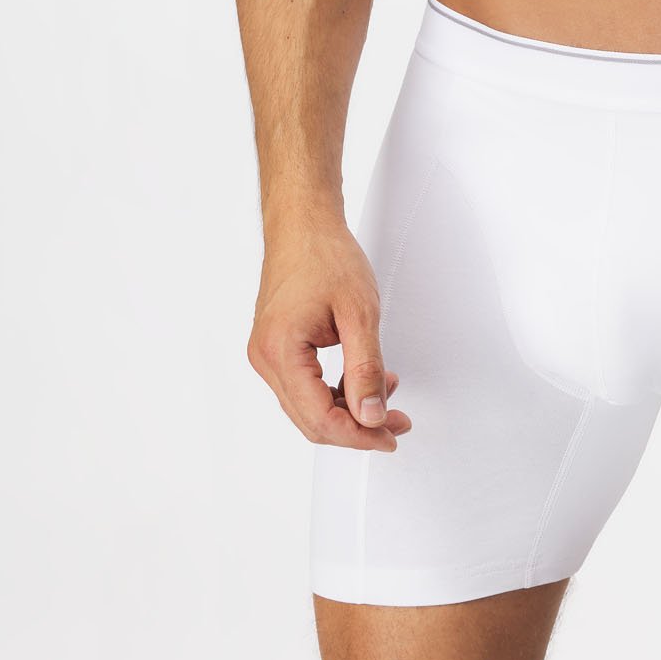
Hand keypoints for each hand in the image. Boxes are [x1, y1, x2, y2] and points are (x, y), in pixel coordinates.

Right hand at [247, 216, 411, 450]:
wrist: (304, 223)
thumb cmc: (325, 255)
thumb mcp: (359, 313)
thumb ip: (366, 369)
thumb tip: (371, 416)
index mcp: (280, 351)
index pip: (319, 418)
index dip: (358, 435)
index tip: (389, 435)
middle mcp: (265, 357)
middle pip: (311, 420)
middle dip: (356, 427)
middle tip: (396, 422)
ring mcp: (266, 353)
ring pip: (308, 405)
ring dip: (348, 408)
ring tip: (386, 392)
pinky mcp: (275, 347)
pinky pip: (304, 386)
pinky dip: (335, 389)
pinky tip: (363, 379)